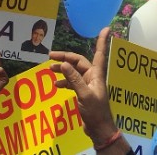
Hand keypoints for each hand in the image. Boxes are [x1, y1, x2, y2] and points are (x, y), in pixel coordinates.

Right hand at [49, 28, 117, 145]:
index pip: (99, 53)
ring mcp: (88, 84)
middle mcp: (93, 76)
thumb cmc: (95, 111)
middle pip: (79, 61)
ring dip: (63, 69)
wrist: (99, 128)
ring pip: (74, 71)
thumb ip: (74, 79)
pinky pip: (73, 82)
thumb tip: (64, 64)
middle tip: (50, 56)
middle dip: (66, 57)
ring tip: (50, 69)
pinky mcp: (84, 92)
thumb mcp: (84, 94)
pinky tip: (56, 85)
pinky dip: (65, 81)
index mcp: (96, 74)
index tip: (106, 28)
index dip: (102, 40)